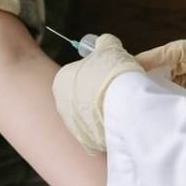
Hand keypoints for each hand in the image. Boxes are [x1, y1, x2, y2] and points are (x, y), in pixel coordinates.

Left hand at [52, 34, 143, 153]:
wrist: (124, 105)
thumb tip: (104, 42)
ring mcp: (73, 127)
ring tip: (121, 108)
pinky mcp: (87, 143)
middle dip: (96, 94)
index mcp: (60, 81)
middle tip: (116, 91)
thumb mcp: (110, 48)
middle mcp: (61, 105)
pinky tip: (120, 123)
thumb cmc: (113, 73)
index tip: (109, 74)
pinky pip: (98, 133)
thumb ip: (104, 43)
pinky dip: (107, 129)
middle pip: (81, 97)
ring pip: (88, 117)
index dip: (95, 73)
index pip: (76, 74)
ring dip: (101, 113)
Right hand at [135, 40, 185, 127]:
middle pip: (177, 62)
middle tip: (134, 84)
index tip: (136, 64)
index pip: (180, 51)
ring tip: (148, 98)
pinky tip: (171, 107)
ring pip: (183, 76)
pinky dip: (181, 96)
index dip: (157, 56)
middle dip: (156, 71)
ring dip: (167, 86)